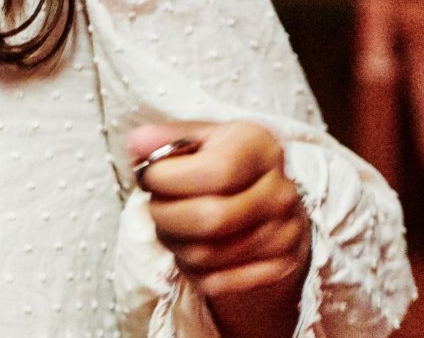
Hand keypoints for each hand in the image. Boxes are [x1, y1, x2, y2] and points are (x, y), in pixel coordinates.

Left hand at [128, 121, 310, 337]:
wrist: (267, 206)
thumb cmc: (222, 167)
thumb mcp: (199, 140)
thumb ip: (165, 140)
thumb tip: (137, 143)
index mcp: (261, 146)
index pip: (217, 171)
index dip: (169, 178)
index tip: (147, 177)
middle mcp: (281, 191)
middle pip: (210, 218)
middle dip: (164, 214)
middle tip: (155, 205)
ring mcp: (285, 234)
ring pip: (207, 254)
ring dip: (173, 242)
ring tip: (171, 226)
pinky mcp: (279, 268)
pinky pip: (216, 282)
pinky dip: (190, 269)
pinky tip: (191, 247)